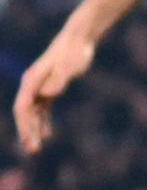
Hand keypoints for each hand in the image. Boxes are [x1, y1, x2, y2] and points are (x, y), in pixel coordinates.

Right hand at [14, 23, 98, 154]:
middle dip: (27, 132)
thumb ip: (59, 79)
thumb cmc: (75, 51)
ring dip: (33, 129)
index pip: (23, 108)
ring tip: (36, 148)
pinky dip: (43, 121)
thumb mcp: (69, 65)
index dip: (25, 125)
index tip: (29, 140)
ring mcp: (40, 86)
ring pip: (32, 112)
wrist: (80, 39)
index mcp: (32, 81)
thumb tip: (48, 94)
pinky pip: (42, 108)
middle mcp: (32, 85)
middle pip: (25, 113)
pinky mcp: (49, 87)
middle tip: (33, 151)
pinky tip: (47, 133)